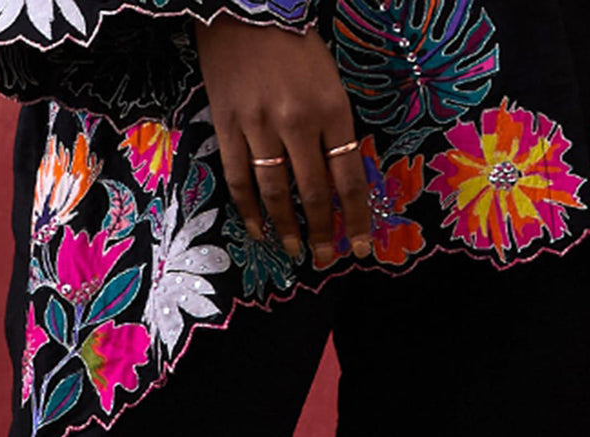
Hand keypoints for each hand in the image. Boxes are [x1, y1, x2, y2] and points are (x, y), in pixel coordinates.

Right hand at [194, 16, 371, 267]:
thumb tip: (337, 184)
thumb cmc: (294, 46)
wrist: (246, 7)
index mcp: (331, 110)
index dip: (355, 219)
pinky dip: (249, 211)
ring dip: (286, 228)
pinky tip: (259, 231)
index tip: (360, 248)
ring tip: (295, 250)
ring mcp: (259, 126)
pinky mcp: (228, 126)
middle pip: (312, 193)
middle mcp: (297, 122)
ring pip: (275, 192)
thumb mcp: (329, 83)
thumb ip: (334, 131)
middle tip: (325, 259)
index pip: (348, 178)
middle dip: (322, 232)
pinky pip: (239, 180)